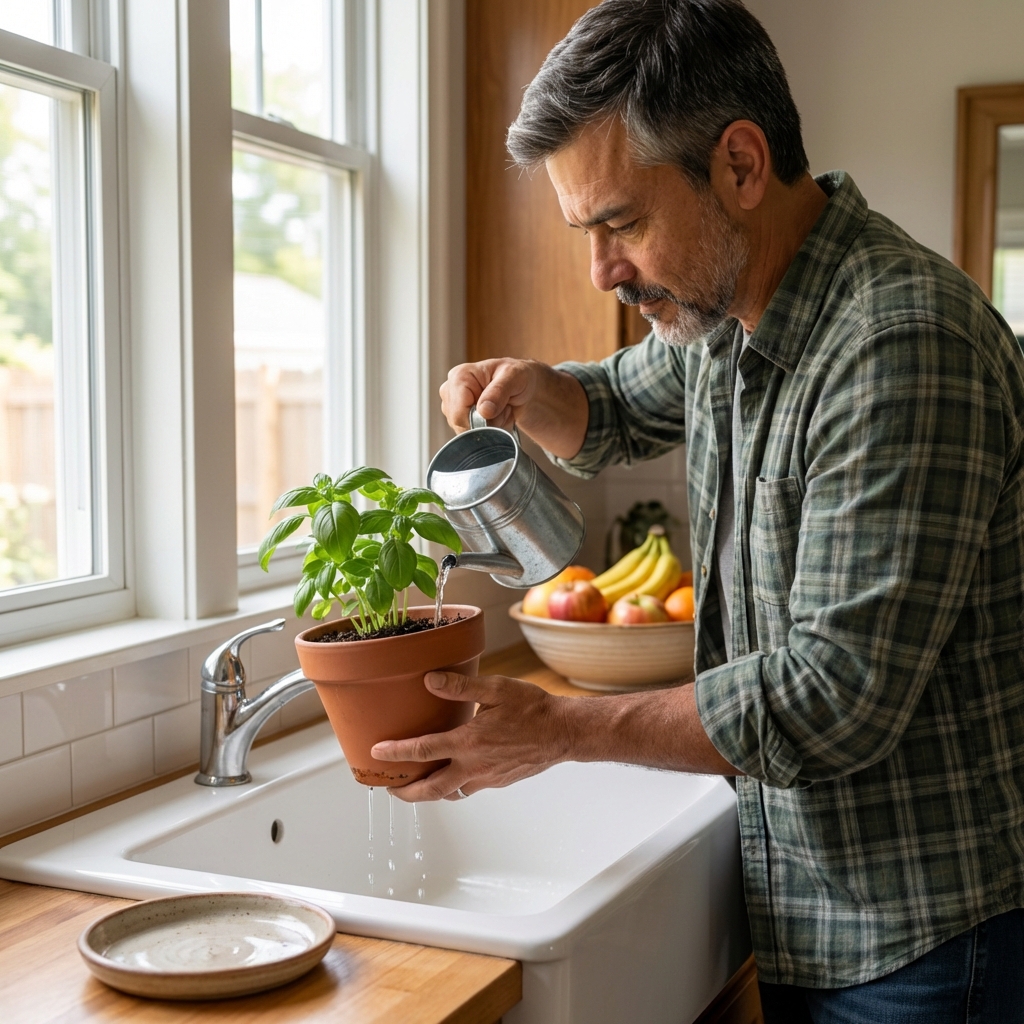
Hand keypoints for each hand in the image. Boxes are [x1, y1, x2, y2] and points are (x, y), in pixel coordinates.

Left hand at [371, 671, 573, 801]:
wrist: (564, 732)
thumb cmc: (534, 708)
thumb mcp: (497, 689)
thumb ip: (461, 686)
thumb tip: (431, 680)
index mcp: (469, 741)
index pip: (423, 750)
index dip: (396, 752)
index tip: (377, 752)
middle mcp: (475, 765)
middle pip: (431, 789)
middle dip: (406, 792)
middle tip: (391, 789)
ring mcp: (487, 777)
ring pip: (450, 793)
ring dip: (430, 792)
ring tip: (416, 785)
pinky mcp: (498, 781)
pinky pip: (469, 789)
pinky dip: (454, 786)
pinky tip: (453, 774)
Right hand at [439, 358, 538, 432]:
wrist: (528, 388)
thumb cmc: (520, 377)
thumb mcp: (515, 377)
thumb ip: (498, 392)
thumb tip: (483, 411)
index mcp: (460, 376)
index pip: (458, 413)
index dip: (479, 421)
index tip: (499, 411)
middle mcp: (451, 390)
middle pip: (460, 425)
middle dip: (486, 423)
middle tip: (503, 408)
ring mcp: (453, 405)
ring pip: (467, 432)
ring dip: (490, 427)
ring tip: (501, 410)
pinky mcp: (460, 417)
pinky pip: (471, 435)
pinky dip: (489, 430)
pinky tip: (496, 416)